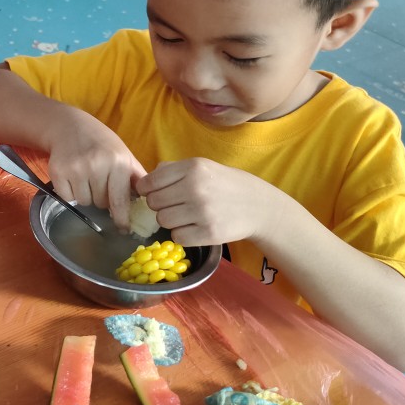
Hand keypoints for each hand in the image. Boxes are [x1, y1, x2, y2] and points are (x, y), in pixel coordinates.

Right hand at [46, 117, 145, 228]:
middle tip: (99, 181)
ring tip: (85, 177)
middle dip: (102, 198)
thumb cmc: (101, 142)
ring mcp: (75, 169)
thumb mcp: (123, 154)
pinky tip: (73, 177)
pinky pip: (67, 197)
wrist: (69, 125)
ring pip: (84, 202)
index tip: (123, 229)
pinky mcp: (58, 172)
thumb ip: (136, 178)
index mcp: (118, 162)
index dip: (122, 218)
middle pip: (101, 203)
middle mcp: (96, 165)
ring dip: (86, 195)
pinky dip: (70, 192)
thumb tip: (150, 202)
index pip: (120, 201)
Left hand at [135, 159, 288, 246]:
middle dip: (159, 205)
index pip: (150, 182)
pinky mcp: (209, 233)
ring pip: (162, 220)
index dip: (146, 189)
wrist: (258, 206)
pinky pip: (177, 237)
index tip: (152, 193)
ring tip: (185, 216)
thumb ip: (172, 170)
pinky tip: (193, 228)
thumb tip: (146, 181)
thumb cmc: (224, 184)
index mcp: (193, 168)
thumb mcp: (202, 167)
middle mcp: (196, 188)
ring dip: (170, 220)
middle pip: (153, 203)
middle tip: (173, 205)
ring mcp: (203, 212)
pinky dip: (182, 234)